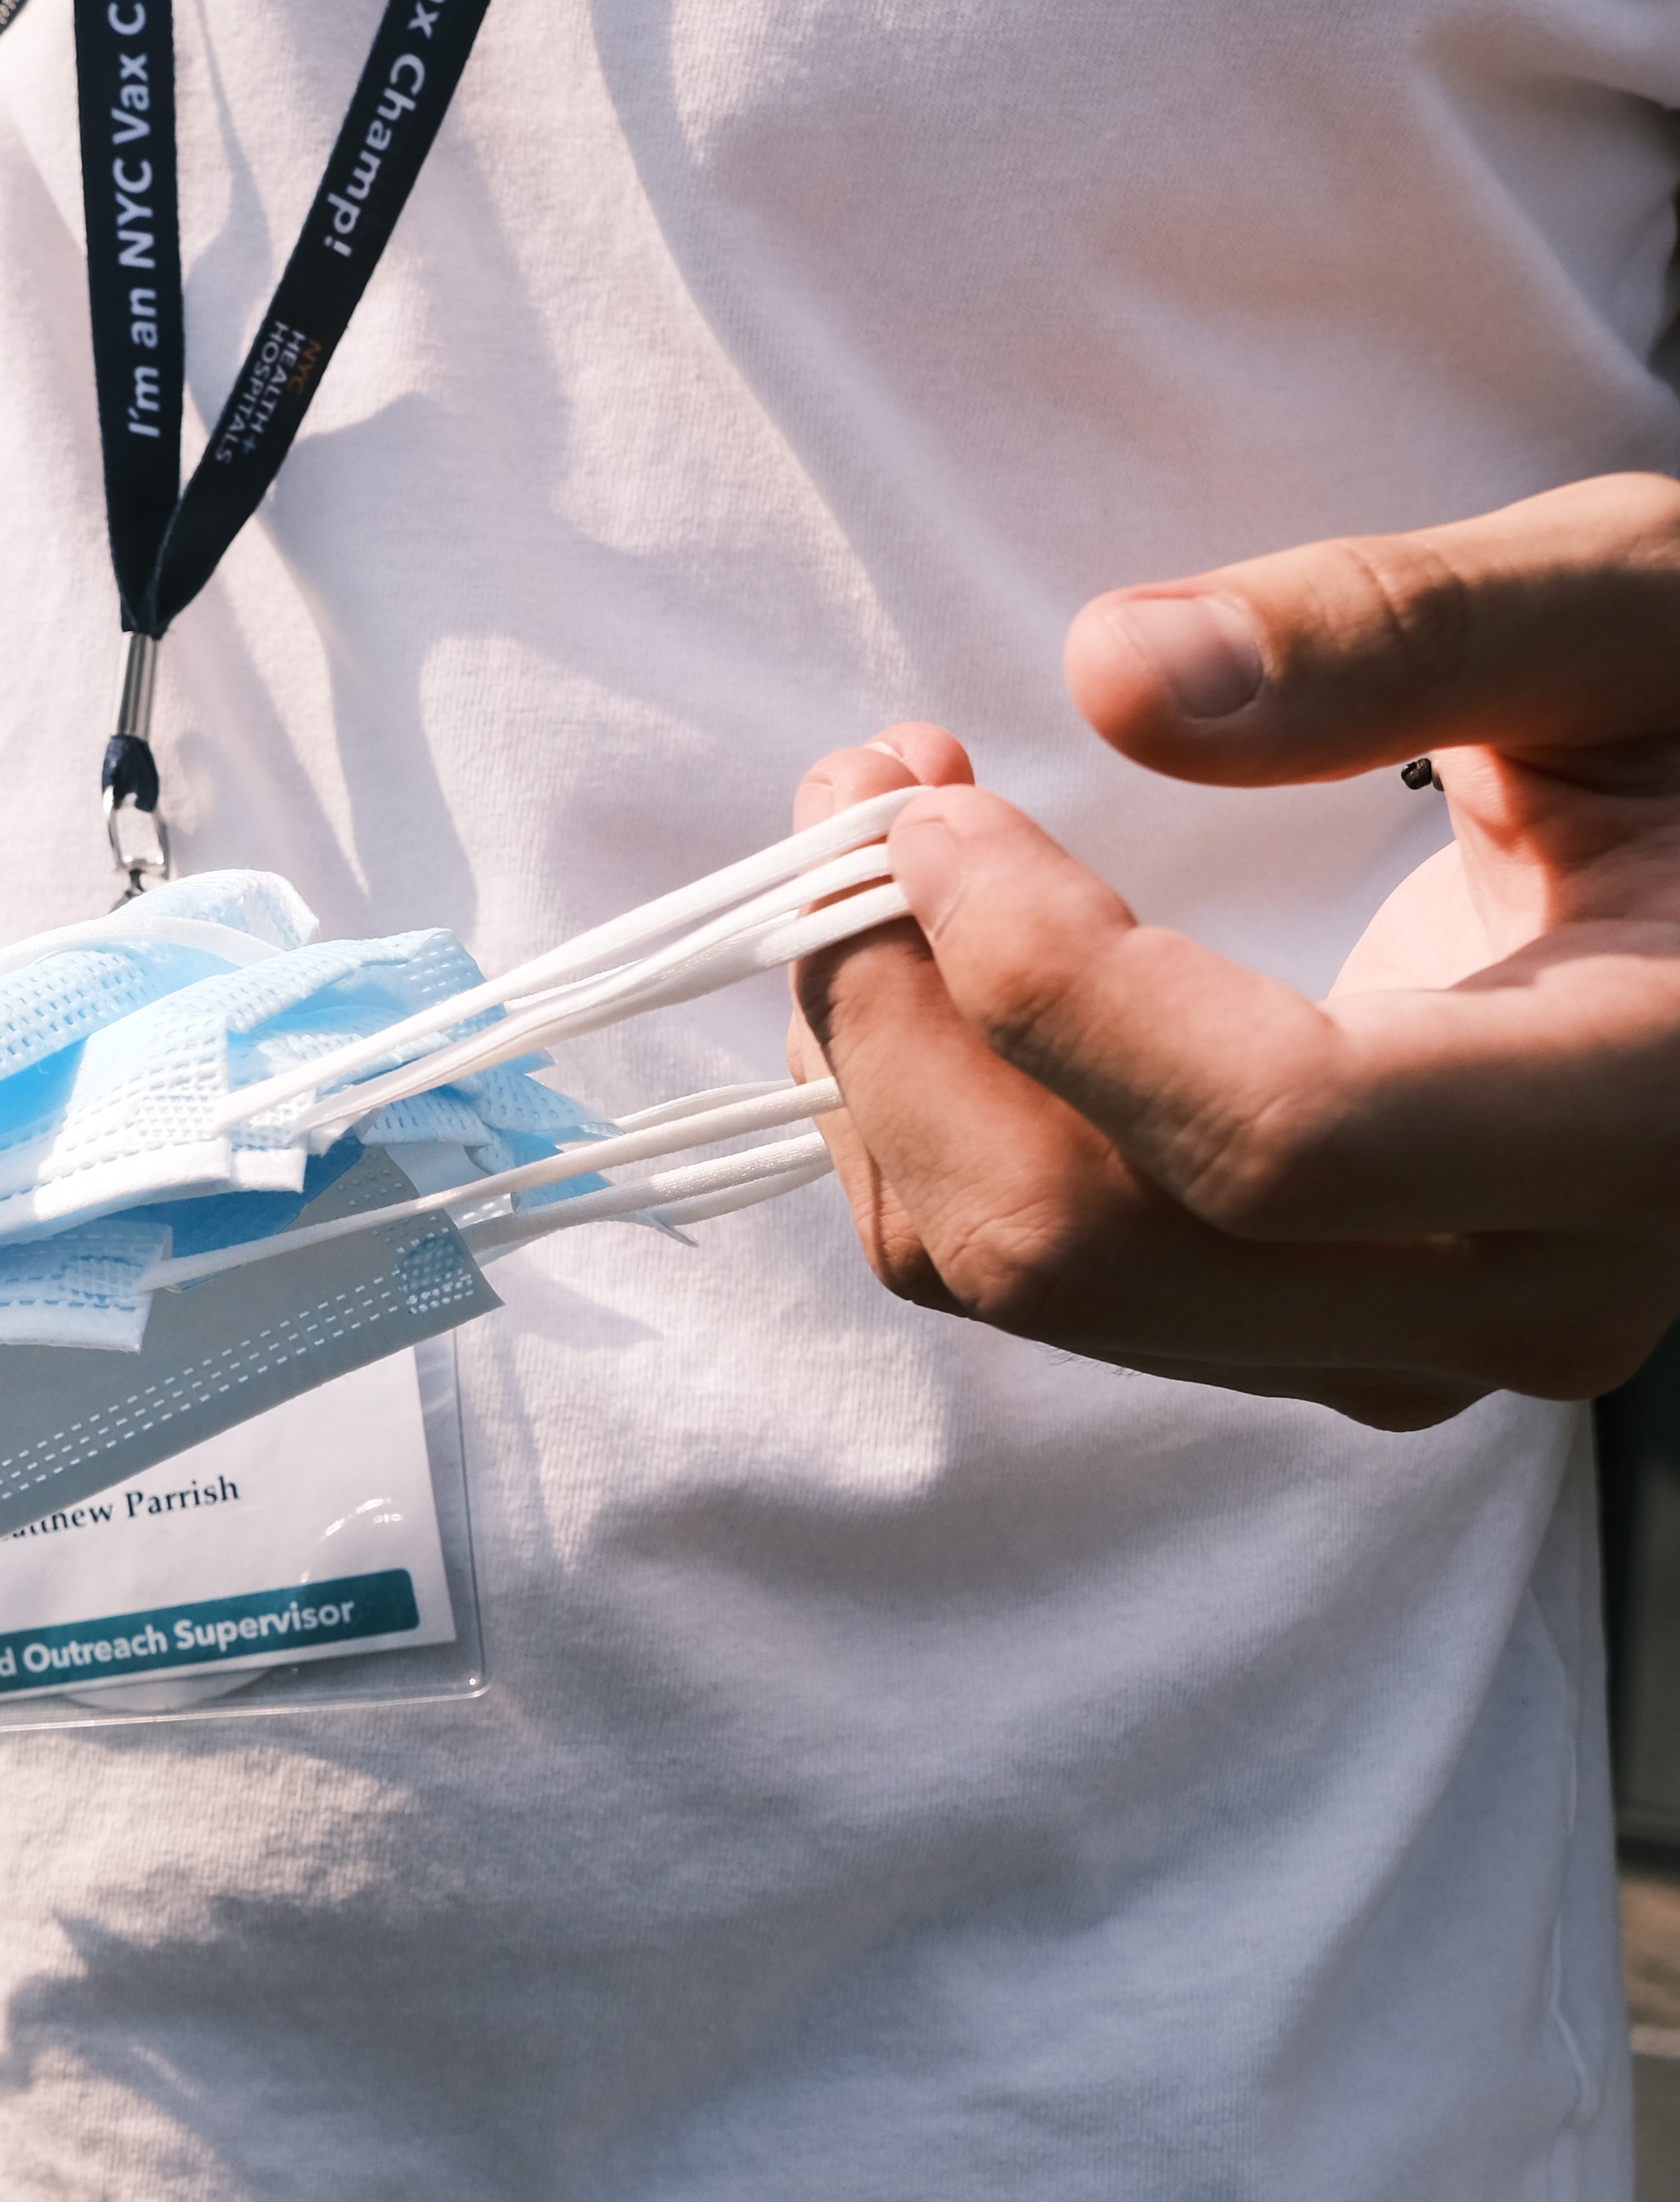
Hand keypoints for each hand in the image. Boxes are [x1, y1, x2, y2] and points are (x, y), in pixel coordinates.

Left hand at [787, 472, 1679, 1427]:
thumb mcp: (1636, 606)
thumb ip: (1401, 624)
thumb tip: (1121, 674)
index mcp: (1655, 1106)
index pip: (1278, 1135)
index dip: (1048, 982)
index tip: (929, 811)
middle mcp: (1538, 1287)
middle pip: (1096, 1247)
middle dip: (905, 1026)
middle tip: (852, 801)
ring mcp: (1418, 1344)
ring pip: (1032, 1282)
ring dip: (892, 1068)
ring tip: (875, 855)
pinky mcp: (1320, 1337)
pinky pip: (1047, 1277)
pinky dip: (935, 1120)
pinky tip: (939, 957)